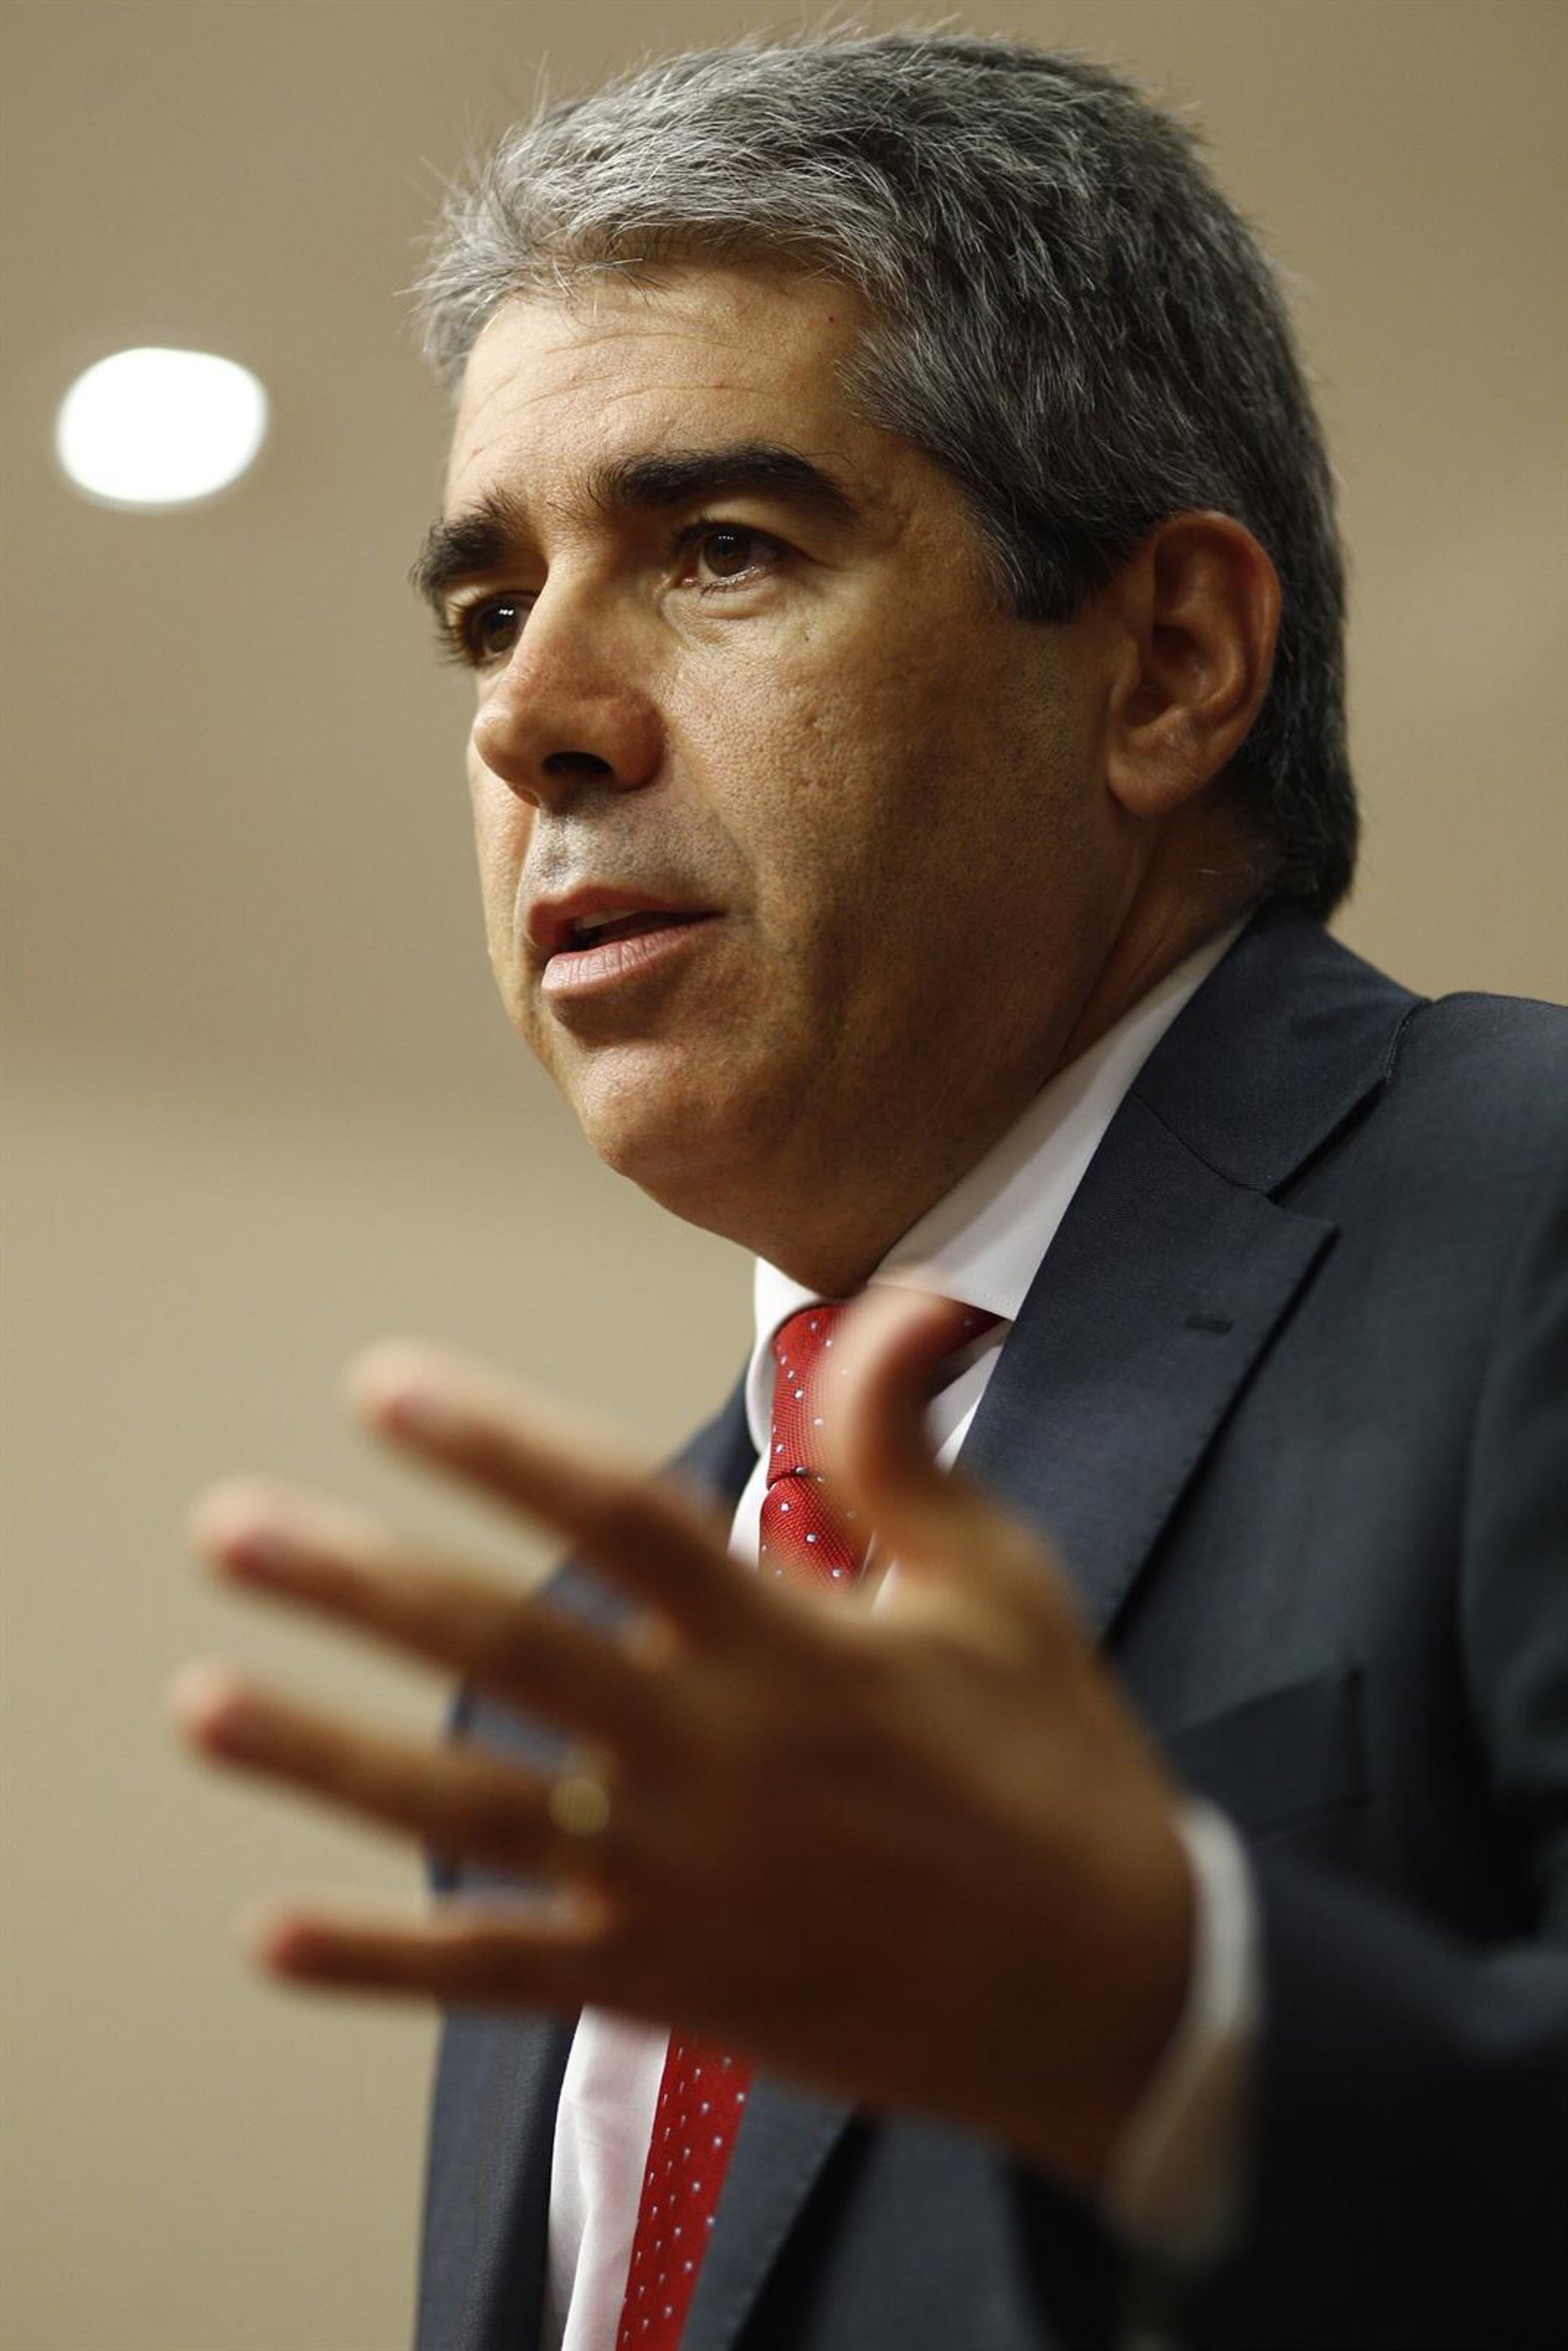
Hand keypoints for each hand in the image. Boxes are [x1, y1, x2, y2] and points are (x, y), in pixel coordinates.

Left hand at [172, 1290, 1193, 2188]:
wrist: (1113, 1991)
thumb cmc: (1056, 1764)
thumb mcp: (1005, 1581)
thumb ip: (909, 1443)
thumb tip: (910, 1296)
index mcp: (796, 1640)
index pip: (618, 1517)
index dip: (497, 1444)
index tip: (384, 1388)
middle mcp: (720, 1754)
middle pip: (506, 1651)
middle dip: (358, 1584)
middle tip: (228, 1530)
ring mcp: (686, 1881)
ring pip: (470, 1813)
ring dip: (325, 1757)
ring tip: (201, 1701)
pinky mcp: (674, 1986)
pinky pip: (503, 1978)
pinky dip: (383, 1964)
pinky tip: (269, 1937)